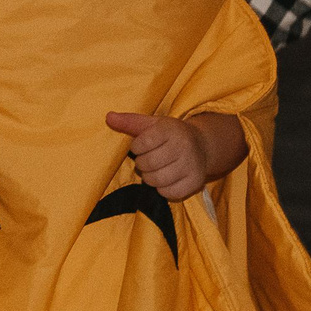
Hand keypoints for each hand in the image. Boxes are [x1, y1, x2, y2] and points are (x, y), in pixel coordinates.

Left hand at [103, 110, 245, 201]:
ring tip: (154, 170)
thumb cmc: (170, 134)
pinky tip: (165, 179)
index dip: (136, 148)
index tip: (140, 146)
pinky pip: (170, 193)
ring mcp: (191, 165)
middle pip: (148, 164)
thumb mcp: (151, 124)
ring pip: (157, 180)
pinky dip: (162, 189)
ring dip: (150, 178)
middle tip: (147, 160)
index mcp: (170, 130)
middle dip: (142, 164)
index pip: (142, 144)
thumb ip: (129, 121)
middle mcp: (183, 147)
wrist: (202, 145)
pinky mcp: (196, 181)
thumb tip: (108, 117)